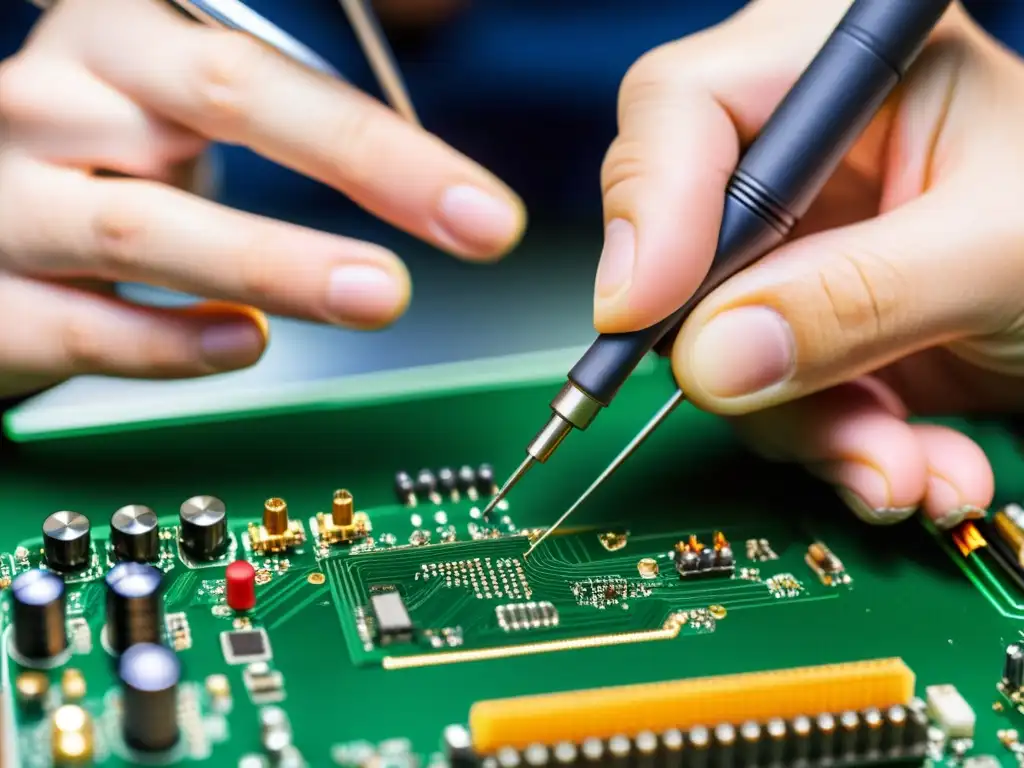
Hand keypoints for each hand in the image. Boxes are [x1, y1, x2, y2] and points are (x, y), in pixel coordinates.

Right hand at [0, 0, 523, 397]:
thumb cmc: (96, 161)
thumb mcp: (168, 111)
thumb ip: (276, 123)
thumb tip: (423, 177)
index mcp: (121, 37)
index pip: (266, 69)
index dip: (384, 140)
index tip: (479, 206)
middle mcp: (58, 100)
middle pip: (223, 103)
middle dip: (367, 163)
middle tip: (472, 226)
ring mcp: (10, 201)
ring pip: (152, 227)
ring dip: (281, 264)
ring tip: (380, 294)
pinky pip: (90, 327)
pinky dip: (178, 343)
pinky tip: (250, 343)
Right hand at [596, 0, 1023, 529]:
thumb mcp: (996, 249)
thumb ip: (858, 293)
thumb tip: (715, 354)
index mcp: (844, 74)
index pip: (685, 108)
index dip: (648, 208)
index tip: (642, 311)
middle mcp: (802, 162)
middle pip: (681, 252)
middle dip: (744, 359)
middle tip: (813, 414)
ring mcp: (796, 255)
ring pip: (716, 352)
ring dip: (805, 429)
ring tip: (902, 467)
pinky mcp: (805, 331)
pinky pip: (767, 402)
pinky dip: (834, 450)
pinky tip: (914, 465)